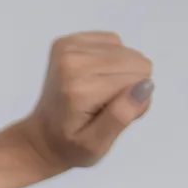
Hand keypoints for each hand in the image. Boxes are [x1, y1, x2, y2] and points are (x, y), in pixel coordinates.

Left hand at [16, 32, 154, 175]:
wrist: (41, 137)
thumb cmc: (71, 146)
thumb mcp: (97, 145)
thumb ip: (122, 116)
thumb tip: (146, 85)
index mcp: (81, 88)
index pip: (137, 78)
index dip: (133, 100)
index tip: (113, 115)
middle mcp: (73, 60)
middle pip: (134, 61)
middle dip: (128, 85)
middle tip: (105, 105)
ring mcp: (68, 47)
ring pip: (126, 51)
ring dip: (119, 73)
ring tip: (99, 93)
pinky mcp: (68, 40)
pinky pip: (112, 41)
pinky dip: (110, 60)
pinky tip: (94, 78)